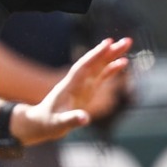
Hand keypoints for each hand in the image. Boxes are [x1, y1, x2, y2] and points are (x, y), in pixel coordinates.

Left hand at [10, 37, 133, 145]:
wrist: (40, 123)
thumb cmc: (48, 124)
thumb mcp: (58, 125)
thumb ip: (71, 120)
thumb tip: (85, 119)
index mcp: (69, 87)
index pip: (83, 67)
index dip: (95, 56)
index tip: (108, 43)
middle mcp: (77, 82)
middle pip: (94, 63)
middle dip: (109, 52)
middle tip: (127, 40)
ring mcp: (82, 85)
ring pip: (99, 66)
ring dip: (112, 55)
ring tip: (127, 43)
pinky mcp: (87, 90)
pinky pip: (101, 76)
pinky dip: (111, 68)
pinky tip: (123, 62)